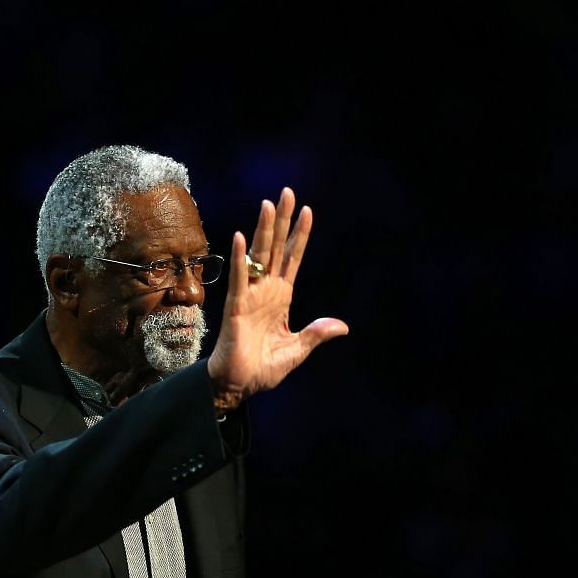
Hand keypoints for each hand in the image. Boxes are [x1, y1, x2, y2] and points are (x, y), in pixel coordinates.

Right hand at [204, 187, 348, 409]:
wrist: (239, 385)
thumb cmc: (263, 368)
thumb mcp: (297, 349)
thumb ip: (316, 334)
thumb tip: (341, 326)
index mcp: (281, 297)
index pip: (292, 259)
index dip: (300, 236)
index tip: (307, 210)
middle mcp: (266, 290)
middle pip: (275, 248)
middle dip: (281, 221)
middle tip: (286, 192)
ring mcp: (251, 295)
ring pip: (258, 256)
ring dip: (263, 230)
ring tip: (268, 204)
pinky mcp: (237, 306)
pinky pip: (239, 278)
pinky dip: (240, 258)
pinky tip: (242, 237)